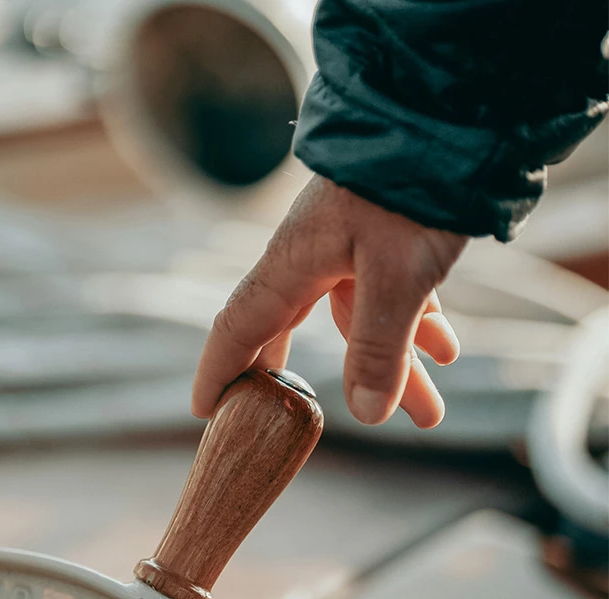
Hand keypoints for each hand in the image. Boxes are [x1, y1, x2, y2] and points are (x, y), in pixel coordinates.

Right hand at [192, 175, 467, 427]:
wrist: (449, 113)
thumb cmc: (413, 188)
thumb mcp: (397, 275)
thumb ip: (379, 346)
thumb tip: (366, 415)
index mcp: (293, 264)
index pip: (238, 328)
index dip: (219, 372)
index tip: (206, 410)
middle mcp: (312, 259)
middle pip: (292, 334)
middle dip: (299, 386)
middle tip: (289, 426)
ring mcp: (349, 249)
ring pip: (361, 323)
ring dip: (396, 368)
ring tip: (430, 414)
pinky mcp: (385, 239)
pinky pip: (391, 296)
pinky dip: (417, 328)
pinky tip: (446, 350)